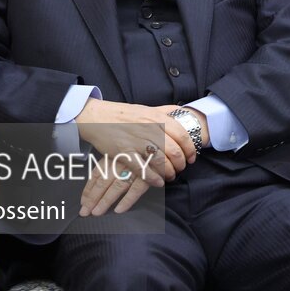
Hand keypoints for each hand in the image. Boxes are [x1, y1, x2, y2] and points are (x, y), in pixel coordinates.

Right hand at [74, 98, 196, 214]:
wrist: (97, 117)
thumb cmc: (124, 115)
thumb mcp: (147, 108)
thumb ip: (166, 111)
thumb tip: (183, 113)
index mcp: (157, 117)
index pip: (183, 135)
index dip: (190, 149)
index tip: (192, 157)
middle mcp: (149, 129)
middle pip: (174, 150)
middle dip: (181, 163)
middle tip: (181, 168)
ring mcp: (136, 141)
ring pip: (161, 161)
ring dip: (169, 172)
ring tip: (170, 176)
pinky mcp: (124, 152)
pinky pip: (142, 169)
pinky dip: (153, 178)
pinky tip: (158, 182)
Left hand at [79, 146, 163, 215]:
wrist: (167, 134)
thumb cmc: (146, 140)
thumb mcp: (127, 146)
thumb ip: (118, 157)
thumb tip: (106, 172)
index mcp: (115, 154)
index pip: (98, 173)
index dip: (89, 188)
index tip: (82, 202)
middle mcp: (121, 161)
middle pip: (103, 182)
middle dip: (93, 198)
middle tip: (84, 212)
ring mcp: (134, 168)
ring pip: (116, 187)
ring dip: (105, 201)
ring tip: (97, 213)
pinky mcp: (148, 173)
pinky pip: (135, 189)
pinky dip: (127, 200)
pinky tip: (119, 210)